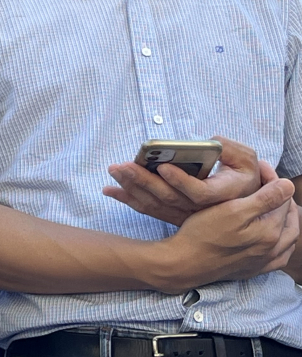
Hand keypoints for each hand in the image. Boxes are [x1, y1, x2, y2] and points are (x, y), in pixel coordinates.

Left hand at [105, 137, 261, 225]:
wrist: (242, 199)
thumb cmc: (242, 172)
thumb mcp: (246, 158)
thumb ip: (230, 149)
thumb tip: (209, 141)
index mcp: (223, 195)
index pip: (199, 193)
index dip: (181, 181)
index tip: (163, 167)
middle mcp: (202, 210)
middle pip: (169, 198)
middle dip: (144, 181)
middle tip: (123, 166)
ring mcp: (185, 214)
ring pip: (156, 204)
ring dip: (131, 188)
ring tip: (114, 171)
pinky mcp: (172, 215)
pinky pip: (148, 209)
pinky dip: (127, 199)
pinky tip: (109, 190)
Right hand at [160, 171, 298, 291]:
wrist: (186, 263)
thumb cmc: (204, 233)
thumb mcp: (232, 209)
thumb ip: (265, 199)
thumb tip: (288, 186)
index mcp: (270, 231)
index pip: (282, 199)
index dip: (273, 179)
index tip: (260, 167)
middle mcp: (273, 249)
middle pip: (288, 218)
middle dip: (282, 198)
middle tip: (268, 182)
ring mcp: (264, 262)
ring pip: (288, 238)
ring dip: (285, 220)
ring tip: (274, 206)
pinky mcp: (254, 270)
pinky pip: (280, 257)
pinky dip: (282, 243)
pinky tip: (274, 238)